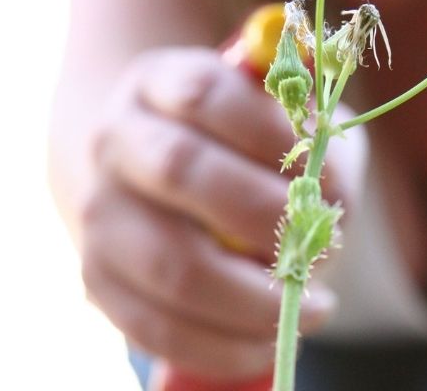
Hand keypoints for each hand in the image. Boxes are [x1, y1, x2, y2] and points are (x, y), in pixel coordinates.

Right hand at [78, 47, 365, 379]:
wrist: (147, 174)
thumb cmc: (237, 142)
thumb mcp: (277, 116)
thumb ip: (311, 136)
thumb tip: (329, 192)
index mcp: (158, 81)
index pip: (205, 93)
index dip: (271, 131)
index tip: (325, 170)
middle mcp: (115, 141)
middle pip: (180, 169)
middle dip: (265, 214)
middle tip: (325, 245)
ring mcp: (98, 213)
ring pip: (170, 264)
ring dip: (254, 296)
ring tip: (313, 305)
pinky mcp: (97, 280)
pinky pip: (158, 328)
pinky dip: (225, 345)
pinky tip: (270, 340)